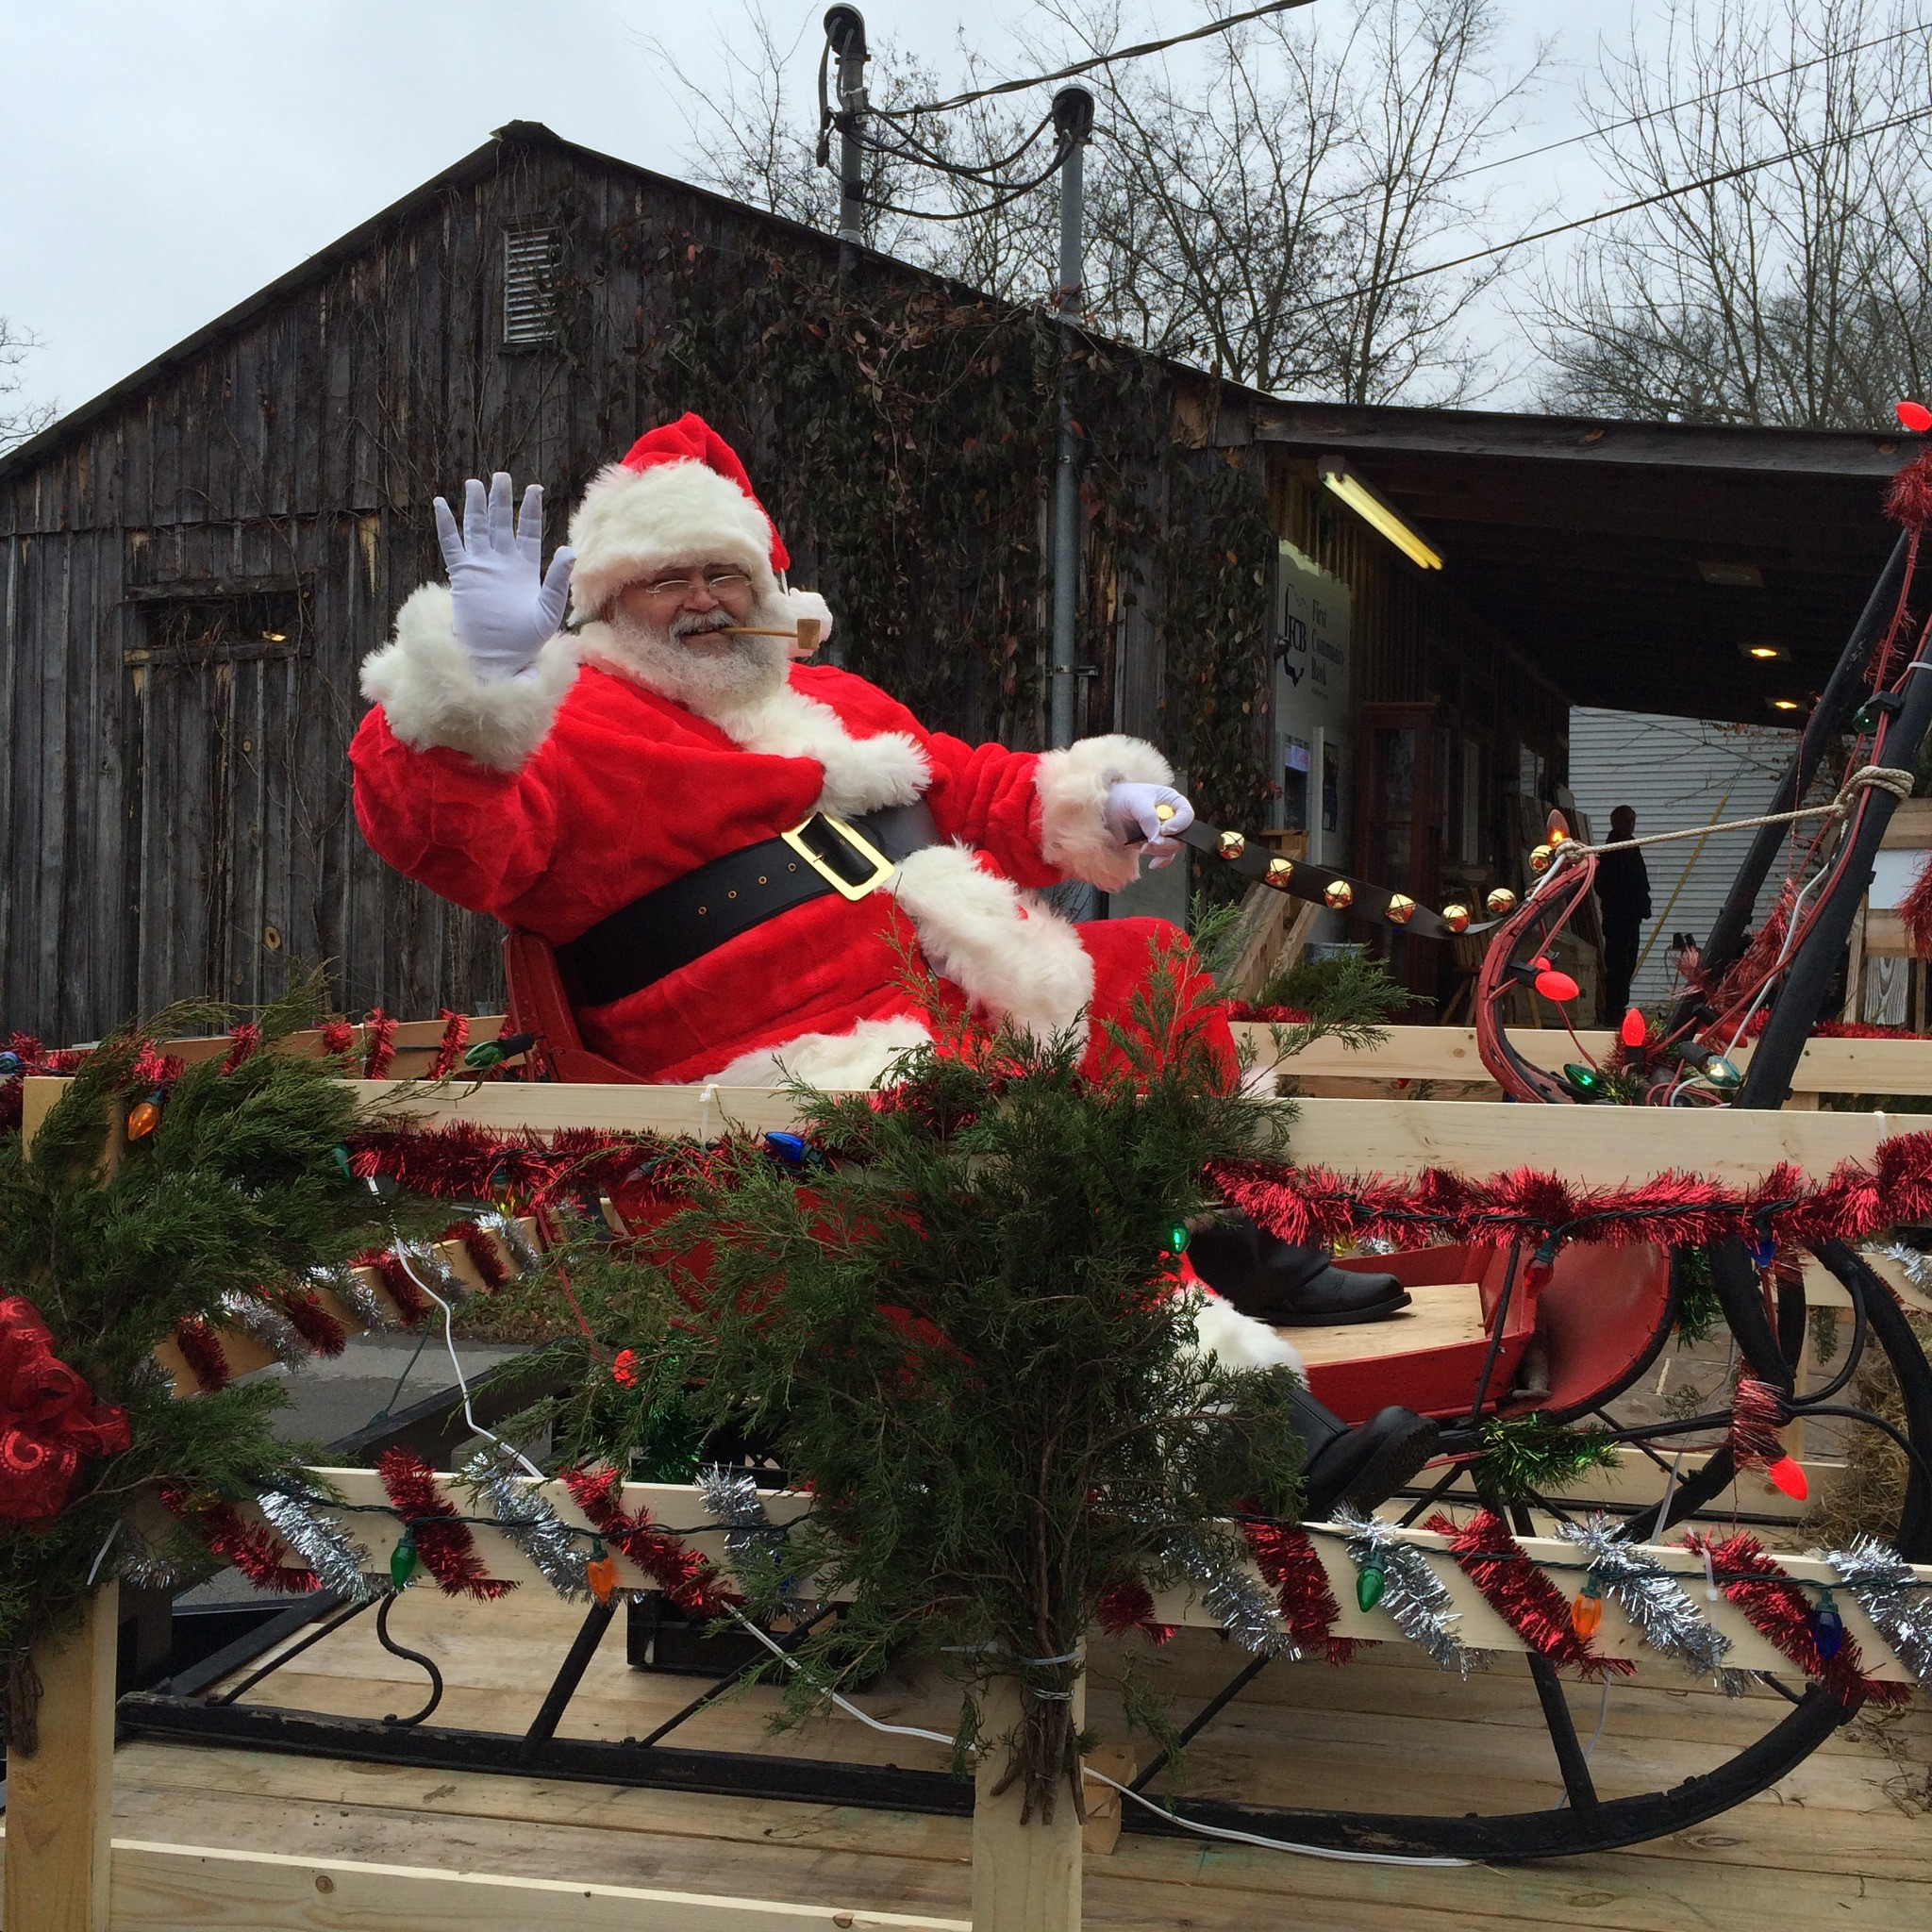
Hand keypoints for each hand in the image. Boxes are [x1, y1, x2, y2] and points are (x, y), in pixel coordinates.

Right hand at [433, 473, 575, 679]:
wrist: (498, 655)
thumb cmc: (526, 638)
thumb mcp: (548, 610)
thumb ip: (557, 580)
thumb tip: (569, 550)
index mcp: (526, 567)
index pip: (529, 531)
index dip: (530, 510)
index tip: (534, 488)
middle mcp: (503, 561)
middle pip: (501, 523)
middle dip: (501, 500)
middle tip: (502, 476)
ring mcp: (481, 566)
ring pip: (477, 528)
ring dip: (476, 507)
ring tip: (474, 484)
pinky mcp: (462, 574)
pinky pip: (452, 545)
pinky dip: (446, 525)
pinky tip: (442, 504)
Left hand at [1104, 781, 1193, 868]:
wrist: (1108, 808)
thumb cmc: (1123, 797)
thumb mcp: (1135, 801)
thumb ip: (1148, 817)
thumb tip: (1158, 838)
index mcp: (1172, 801)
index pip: (1186, 815)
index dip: (1179, 824)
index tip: (1164, 830)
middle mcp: (1172, 818)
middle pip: (1181, 835)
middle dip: (1165, 842)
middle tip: (1148, 843)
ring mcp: (1165, 833)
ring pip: (1172, 848)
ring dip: (1158, 850)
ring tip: (1140, 846)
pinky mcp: (1156, 844)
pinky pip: (1165, 856)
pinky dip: (1160, 861)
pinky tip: (1153, 864)